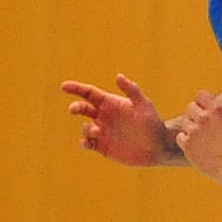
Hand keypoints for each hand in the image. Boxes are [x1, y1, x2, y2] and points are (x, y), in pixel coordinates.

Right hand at [61, 74, 177, 165]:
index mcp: (111, 102)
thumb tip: (118, 76)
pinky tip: (87, 142)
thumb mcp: (144, 104)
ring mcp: (102, 131)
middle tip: (74, 109)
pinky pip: (87, 143)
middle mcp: (104, 115)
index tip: (64, 86)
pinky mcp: (102, 146)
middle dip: (76, 107)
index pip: (90, 93)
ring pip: (85, 127)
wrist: (157, 146)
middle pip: (83, 108)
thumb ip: (132, 90)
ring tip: (98, 130)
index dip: (76, 88)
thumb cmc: (152, 122)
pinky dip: (84, 142)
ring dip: (87, 128)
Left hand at [176, 90, 221, 184]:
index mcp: (217, 108)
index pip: (201, 95)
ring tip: (203, 137)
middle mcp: (204, 117)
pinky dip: (186, 141)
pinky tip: (197, 146)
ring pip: (184, 122)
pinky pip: (180, 137)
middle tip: (204, 124)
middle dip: (196, 114)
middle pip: (191, 107)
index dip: (203, 101)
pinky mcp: (188, 146)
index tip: (207, 108)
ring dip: (192, 127)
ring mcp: (194, 132)